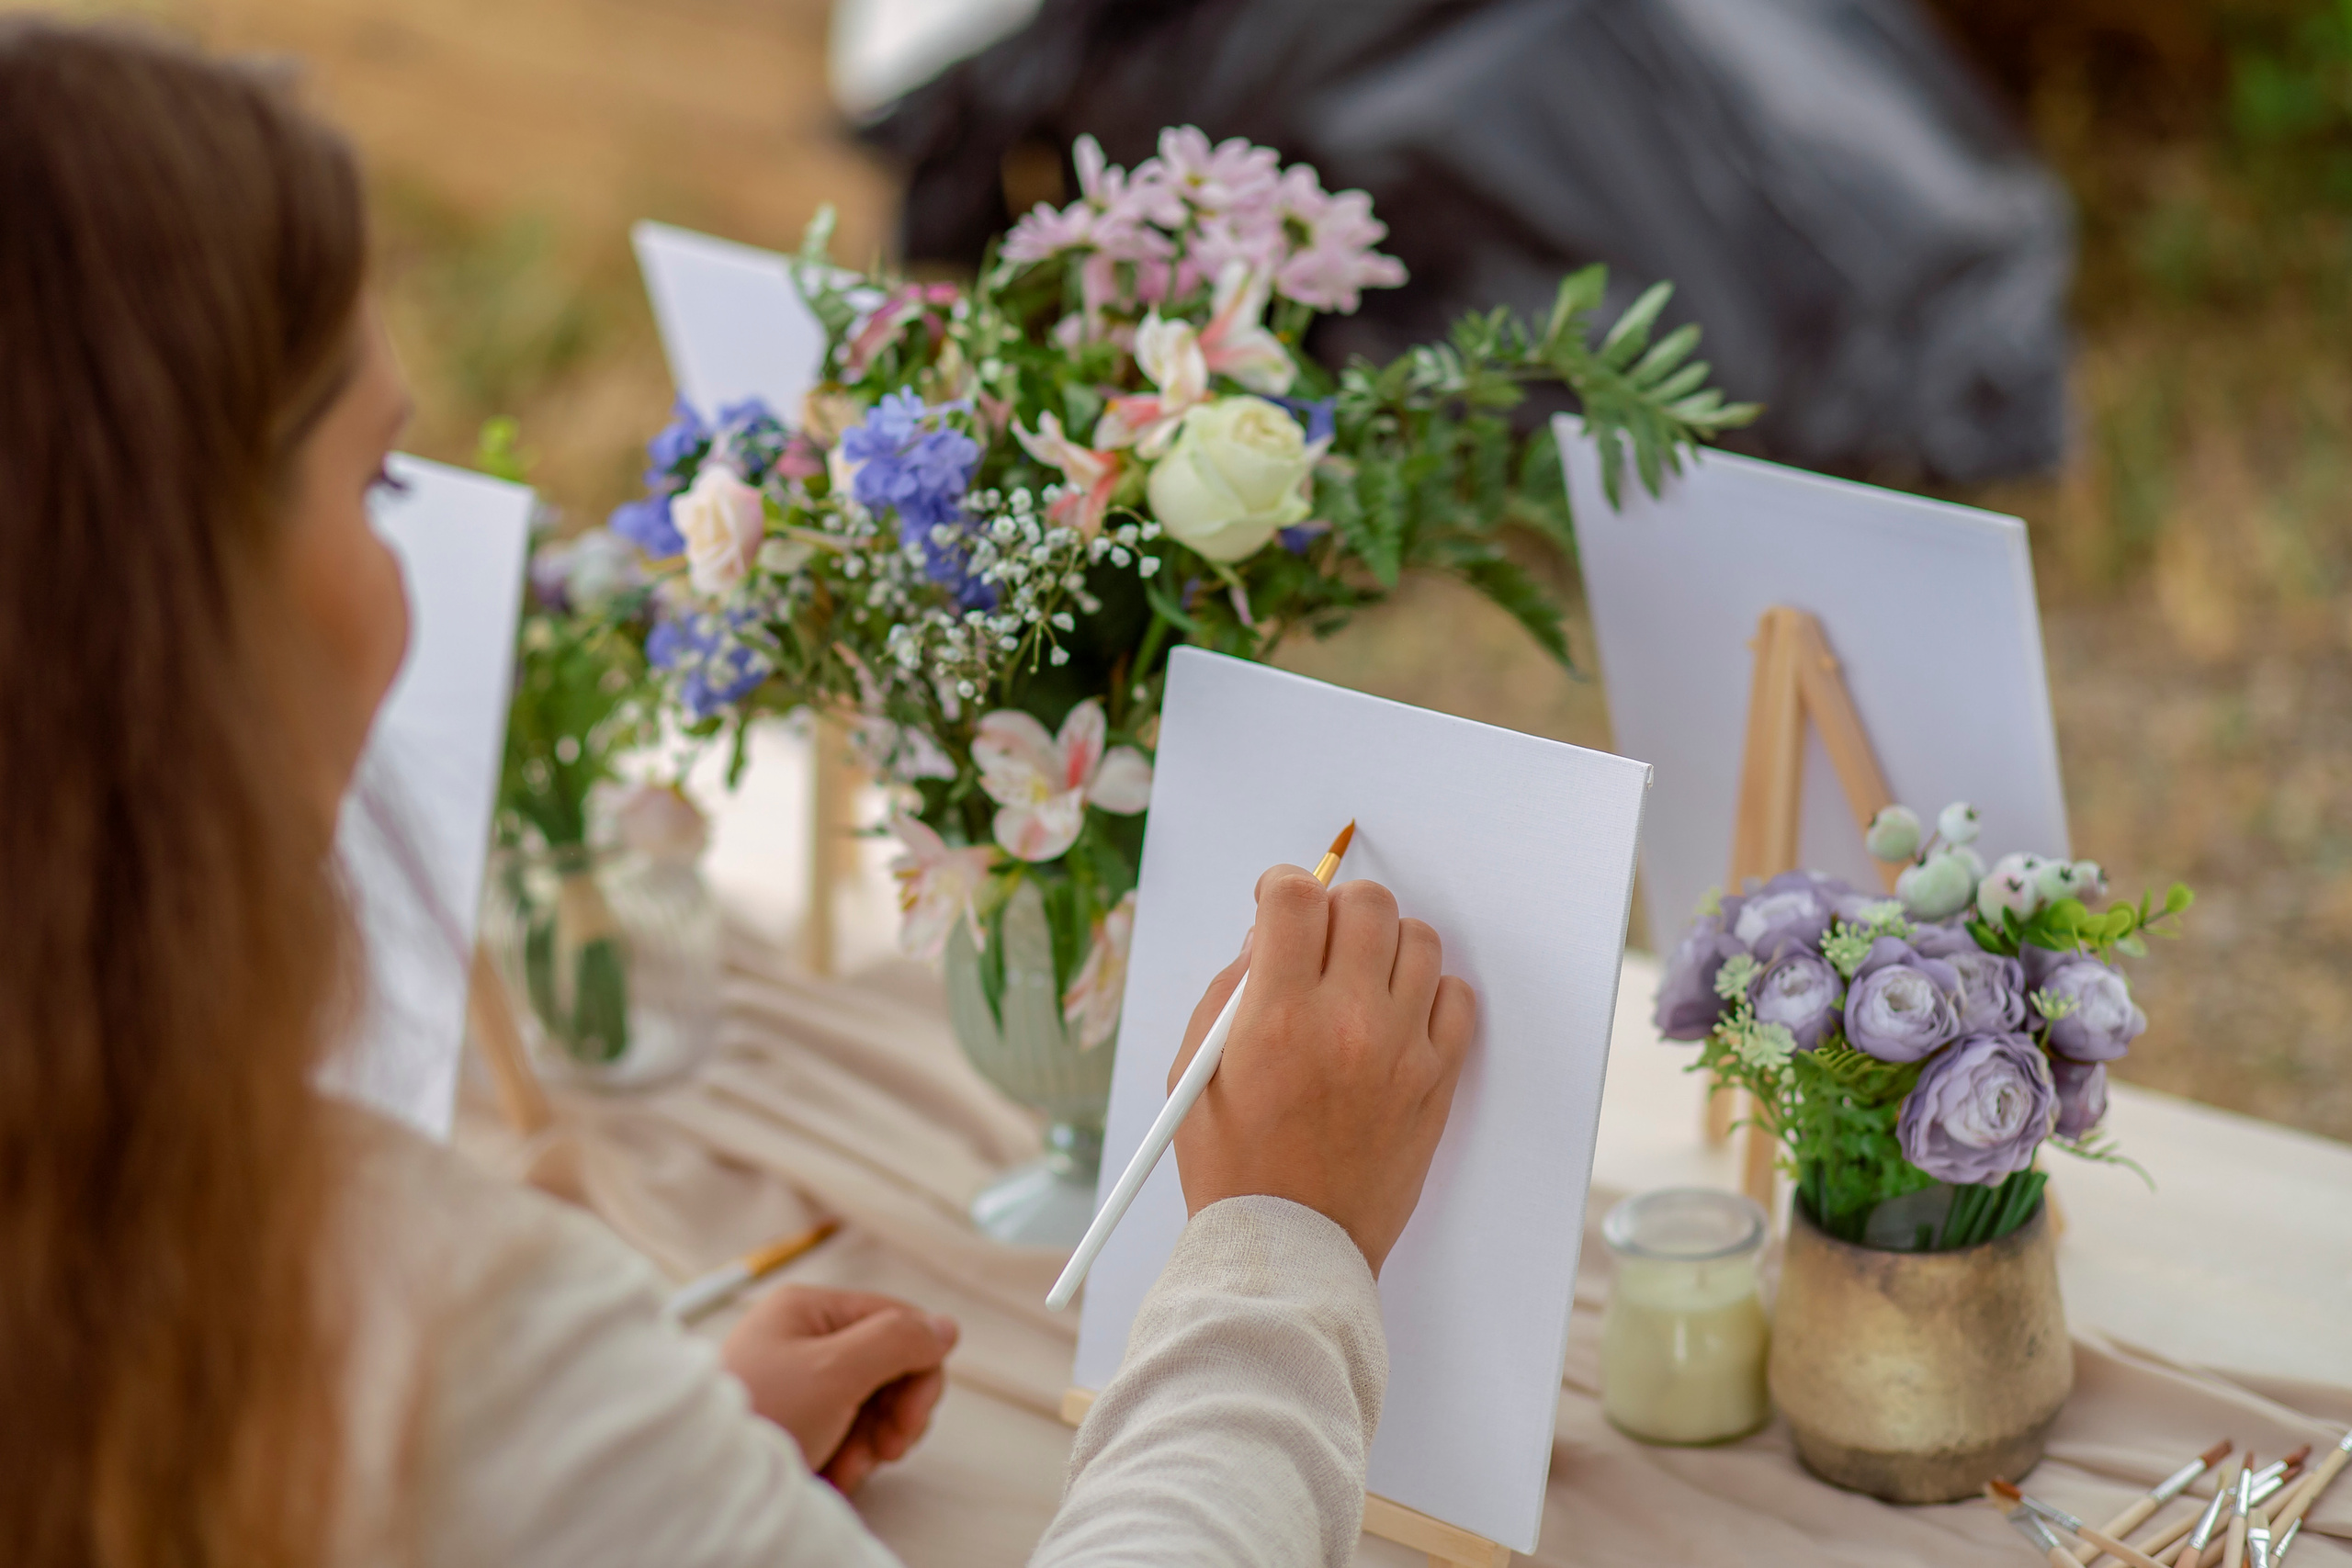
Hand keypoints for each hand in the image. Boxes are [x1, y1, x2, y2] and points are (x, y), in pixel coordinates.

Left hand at [720, 1283, 958, 1491]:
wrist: (699, 1485)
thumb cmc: (758, 1417)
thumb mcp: (835, 1372)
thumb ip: (898, 1342)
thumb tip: (945, 1327)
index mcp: (810, 1310)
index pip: (897, 1321)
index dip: (920, 1368)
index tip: (912, 1418)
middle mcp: (805, 1340)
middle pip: (889, 1365)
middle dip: (894, 1413)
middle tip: (885, 1449)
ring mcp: (801, 1384)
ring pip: (873, 1404)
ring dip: (873, 1442)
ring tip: (846, 1467)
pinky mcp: (797, 1423)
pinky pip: (847, 1433)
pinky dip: (850, 1458)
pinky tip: (832, 1475)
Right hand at [1170, 865, 1475, 1273]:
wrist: (1290, 1248)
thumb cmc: (1232, 1163)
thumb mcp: (1196, 1070)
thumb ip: (1229, 990)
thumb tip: (1268, 935)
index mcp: (1276, 1014)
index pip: (1296, 896)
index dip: (1282, 887)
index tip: (1278, 904)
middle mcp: (1345, 1020)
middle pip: (1367, 903)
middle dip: (1337, 909)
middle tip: (1320, 943)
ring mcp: (1400, 1049)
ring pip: (1420, 939)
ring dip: (1386, 947)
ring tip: (1360, 981)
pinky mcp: (1437, 1080)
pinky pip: (1458, 996)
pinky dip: (1429, 994)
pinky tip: (1396, 1018)